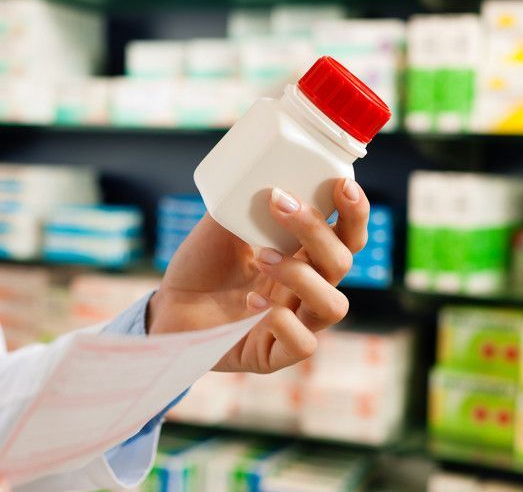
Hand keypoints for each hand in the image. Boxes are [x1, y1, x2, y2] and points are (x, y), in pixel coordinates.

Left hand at [148, 178, 368, 372]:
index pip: (346, 236)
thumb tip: (266, 168)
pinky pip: (303, 344)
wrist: (167, 305)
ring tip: (261, 257)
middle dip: (317, 230)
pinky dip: (283, 321)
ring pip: (333, 305)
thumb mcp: (222, 224)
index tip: (342, 185)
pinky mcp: (273, 355)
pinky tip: (251, 303)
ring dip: (301, 275)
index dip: (354, 213)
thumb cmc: (200, 264)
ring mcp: (294, 323)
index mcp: (303, 256)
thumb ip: (248, 200)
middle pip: (342, 263)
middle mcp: (305, 290)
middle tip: (279, 204)